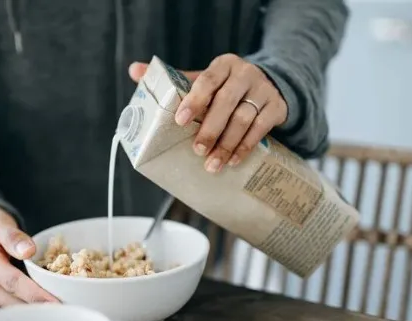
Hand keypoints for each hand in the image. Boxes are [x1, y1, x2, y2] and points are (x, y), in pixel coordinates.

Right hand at [0, 207, 58, 307]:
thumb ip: (12, 236)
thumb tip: (29, 251)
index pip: (14, 283)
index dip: (36, 295)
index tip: (57, 304)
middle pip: (17, 303)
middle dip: (43, 308)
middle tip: (71, 310)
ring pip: (15, 310)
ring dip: (38, 309)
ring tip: (64, 308)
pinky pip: (12, 308)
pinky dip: (29, 307)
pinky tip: (47, 304)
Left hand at [129, 54, 287, 171]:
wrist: (269, 85)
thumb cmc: (226, 86)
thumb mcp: (204, 79)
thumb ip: (173, 79)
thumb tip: (134, 71)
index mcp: (223, 65)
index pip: (207, 80)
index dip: (194, 100)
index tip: (180, 120)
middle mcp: (245, 74)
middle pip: (226, 102)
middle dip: (210, 129)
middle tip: (196, 150)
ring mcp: (263, 90)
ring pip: (244, 119)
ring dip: (227, 144)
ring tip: (212, 164)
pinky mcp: (277, 107)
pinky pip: (261, 129)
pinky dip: (245, 147)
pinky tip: (233, 161)